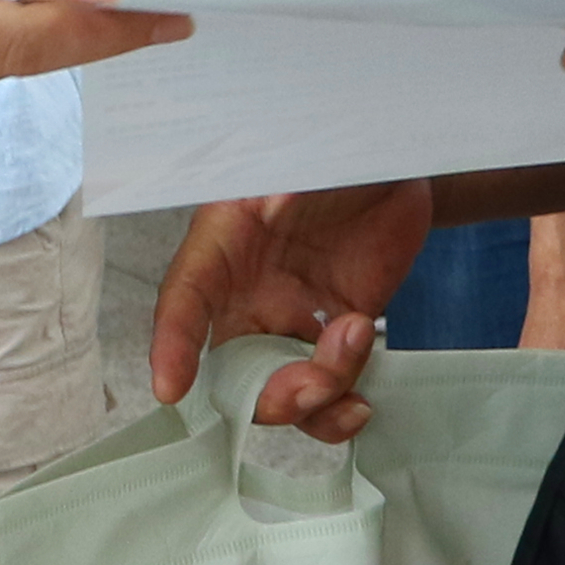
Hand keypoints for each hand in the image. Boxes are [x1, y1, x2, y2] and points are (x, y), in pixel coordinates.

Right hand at [145, 180, 436, 440]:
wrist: (394, 162)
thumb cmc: (336, 152)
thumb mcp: (297, 161)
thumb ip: (281, 189)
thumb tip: (274, 205)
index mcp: (223, 245)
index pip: (184, 299)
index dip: (172, 345)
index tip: (170, 388)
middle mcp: (248, 295)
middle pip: (231, 372)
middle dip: (267, 395)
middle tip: (313, 381)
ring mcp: (293, 321)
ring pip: (281, 394)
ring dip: (315, 401)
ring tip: (355, 339)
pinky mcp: (337, 337)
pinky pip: (328, 395)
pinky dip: (341, 412)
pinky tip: (365, 397)